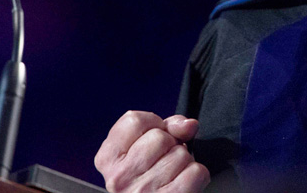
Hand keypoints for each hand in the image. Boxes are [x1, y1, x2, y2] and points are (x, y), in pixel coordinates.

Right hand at [94, 111, 209, 192]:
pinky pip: (196, 171)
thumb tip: (189, 125)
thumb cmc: (149, 180)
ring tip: (172, 176)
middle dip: (170, 145)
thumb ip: (167, 127)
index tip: (152, 140)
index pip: (134, 120)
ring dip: (184, 162)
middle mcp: (120, 177)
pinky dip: (197, 176)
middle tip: (163, 163)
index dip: (153, 124)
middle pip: (160, 137)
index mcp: (109, 159)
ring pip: (181, 153)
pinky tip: (183, 184)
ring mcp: (143, 190)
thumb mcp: (147, 148)